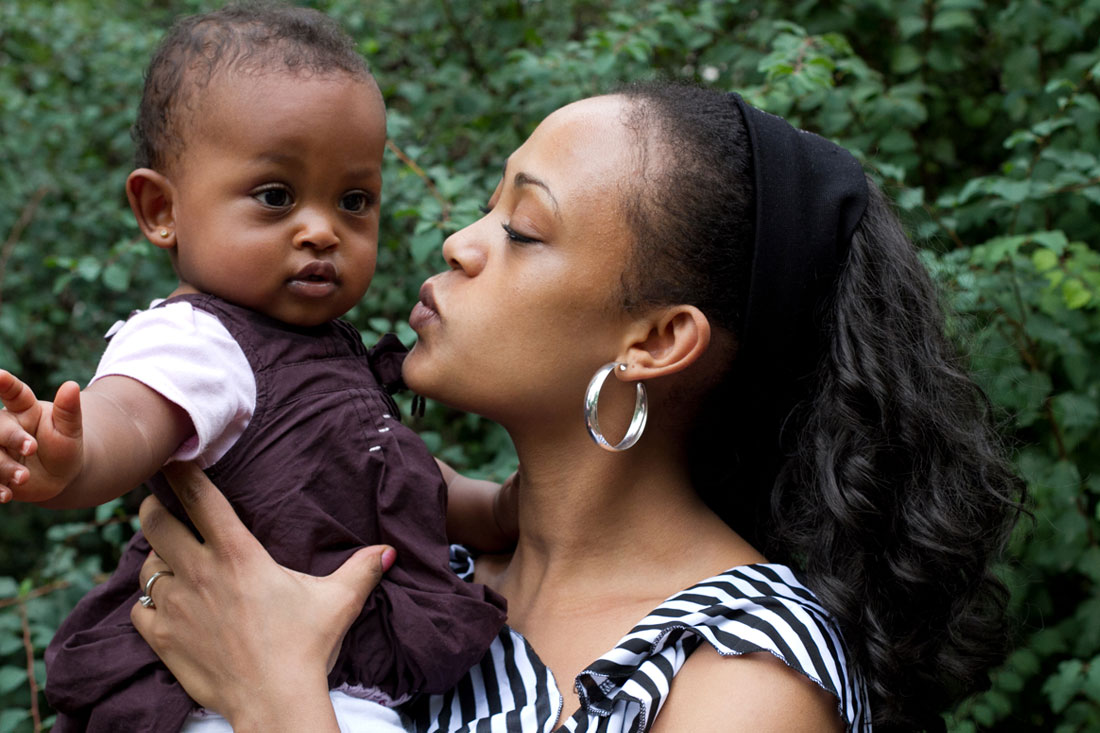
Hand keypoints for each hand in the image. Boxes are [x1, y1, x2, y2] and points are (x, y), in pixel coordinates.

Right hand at [0, 370, 82, 502]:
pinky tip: (5, 495)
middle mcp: (5, 426)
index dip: (5, 383)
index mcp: (25, 409)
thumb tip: (72, 385)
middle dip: (12, 437)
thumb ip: (69, 410)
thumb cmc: (66, 445)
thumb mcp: (71, 430)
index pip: (14, 393)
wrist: (60, 476)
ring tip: (24, 478)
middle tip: (32, 448)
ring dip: (3, 466)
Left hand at [130, 462, 394, 730]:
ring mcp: (177, 606)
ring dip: (156, 559)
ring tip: (170, 560)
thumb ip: (362, 568)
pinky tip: (166, 605)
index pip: (200, 498)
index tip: (175, 459)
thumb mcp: (338, 600)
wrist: (275, 700)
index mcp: (238, 554)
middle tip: (163, 508)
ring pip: (146, 566)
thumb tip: (389, 550)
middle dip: (155, 509)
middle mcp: (200, 572)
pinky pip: (139, 609)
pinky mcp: (163, 638)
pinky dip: (149, 603)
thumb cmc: (306, 646)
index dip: (182, 472)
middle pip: (155, 522)